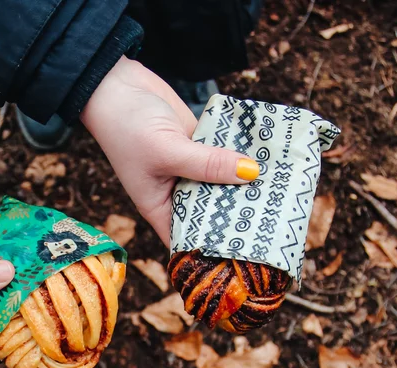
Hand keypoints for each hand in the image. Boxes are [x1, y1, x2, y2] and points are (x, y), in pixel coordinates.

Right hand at [81, 57, 259, 244]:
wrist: (116, 84)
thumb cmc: (128, 128)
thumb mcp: (169, 151)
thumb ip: (209, 164)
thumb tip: (251, 172)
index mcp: (162, 208)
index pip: (190, 240)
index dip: (213, 250)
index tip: (245, 253)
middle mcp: (178, 193)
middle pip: (213, 211)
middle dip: (238, 213)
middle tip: (275, 220)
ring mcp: (190, 168)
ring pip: (223, 181)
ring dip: (245, 181)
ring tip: (281, 191)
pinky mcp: (199, 143)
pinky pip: (224, 153)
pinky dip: (242, 154)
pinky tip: (270, 158)